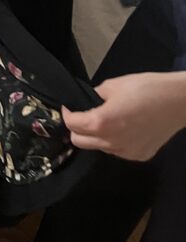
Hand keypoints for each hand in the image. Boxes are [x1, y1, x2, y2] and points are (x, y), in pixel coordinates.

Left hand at [63, 73, 185, 161]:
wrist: (178, 101)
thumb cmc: (146, 88)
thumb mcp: (114, 85)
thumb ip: (95, 96)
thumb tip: (87, 102)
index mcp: (102, 123)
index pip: (72, 124)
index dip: (67, 113)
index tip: (69, 106)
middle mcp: (112, 142)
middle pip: (79, 142)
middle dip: (76, 128)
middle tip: (82, 114)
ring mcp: (126, 152)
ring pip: (99, 147)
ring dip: (95, 136)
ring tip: (107, 120)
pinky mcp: (140, 156)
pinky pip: (117, 151)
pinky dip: (113, 141)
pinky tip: (124, 128)